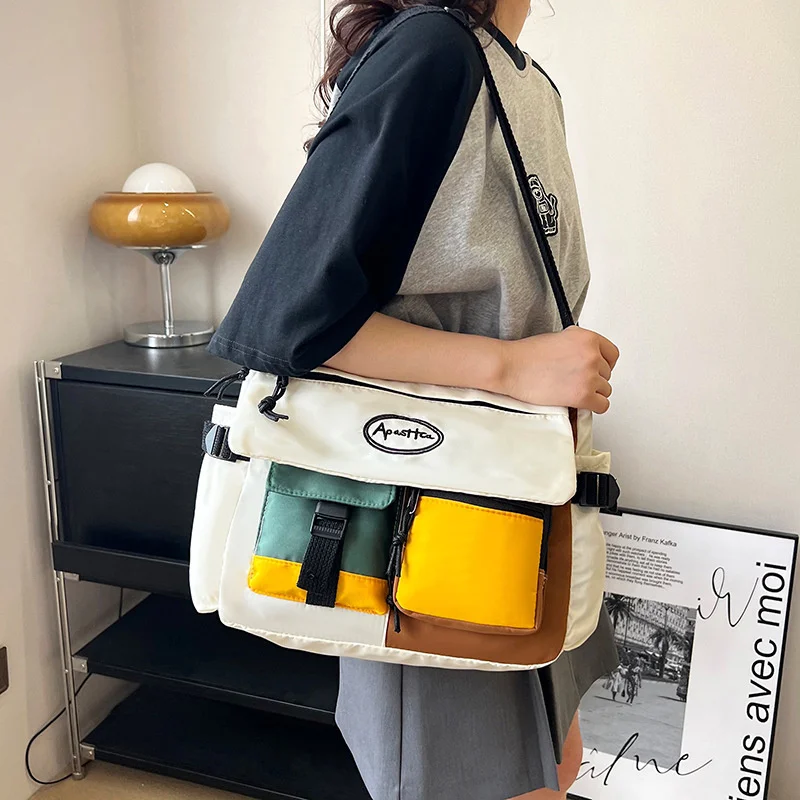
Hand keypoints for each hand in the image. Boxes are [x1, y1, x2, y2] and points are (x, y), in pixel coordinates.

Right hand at [496, 327, 619, 412]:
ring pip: (605, 390)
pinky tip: (580, 402)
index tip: (597, 369)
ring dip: (591, 392)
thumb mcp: (560, 338)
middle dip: (593, 378)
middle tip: (574, 380)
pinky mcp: (583, 395)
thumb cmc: (528, 355)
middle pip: (607, 374)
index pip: (612, 354)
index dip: (604, 363)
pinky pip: (602, 405)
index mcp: (588, 338)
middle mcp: (592, 355)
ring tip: (571, 390)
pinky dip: (593, 406)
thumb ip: (580, 346)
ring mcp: (589, 376)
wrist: (511, 367)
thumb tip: (590, 357)